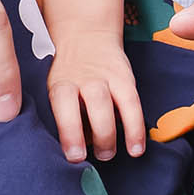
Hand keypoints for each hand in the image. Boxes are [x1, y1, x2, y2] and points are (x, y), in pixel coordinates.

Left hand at [44, 21, 145, 162]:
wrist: (86, 36)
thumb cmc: (68, 76)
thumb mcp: (56, 89)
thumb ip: (65, 116)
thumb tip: (75, 151)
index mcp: (61, 82)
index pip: (64, 103)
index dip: (69, 131)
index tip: (74, 156)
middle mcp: (84, 78)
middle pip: (93, 102)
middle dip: (96, 133)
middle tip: (93, 158)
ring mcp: (107, 77)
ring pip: (113, 102)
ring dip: (112, 132)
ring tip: (109, 154)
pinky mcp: (125, 78)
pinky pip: (133, 104)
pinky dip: (136, 127)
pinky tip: (137, 148)